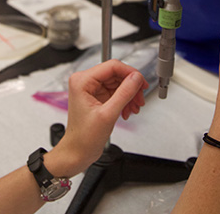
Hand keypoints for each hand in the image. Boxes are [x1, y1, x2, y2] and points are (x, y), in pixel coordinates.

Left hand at [46, 59, 147, 176]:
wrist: (78, 152)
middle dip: (131, 87)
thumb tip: (136, 78)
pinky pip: (116, 92)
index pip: (112, 66)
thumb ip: (124, 93)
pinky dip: (125, 100)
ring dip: (129, 95)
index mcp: (82, 81)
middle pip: (116, 74)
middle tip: (140, 98)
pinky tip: (128, 111)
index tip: (141, 82)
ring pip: (118, 83)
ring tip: (135, 108)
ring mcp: (91, 89)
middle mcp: (85, 81)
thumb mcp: (108, 114)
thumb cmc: (84, 137)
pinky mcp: (96, 96)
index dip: (130, 73)